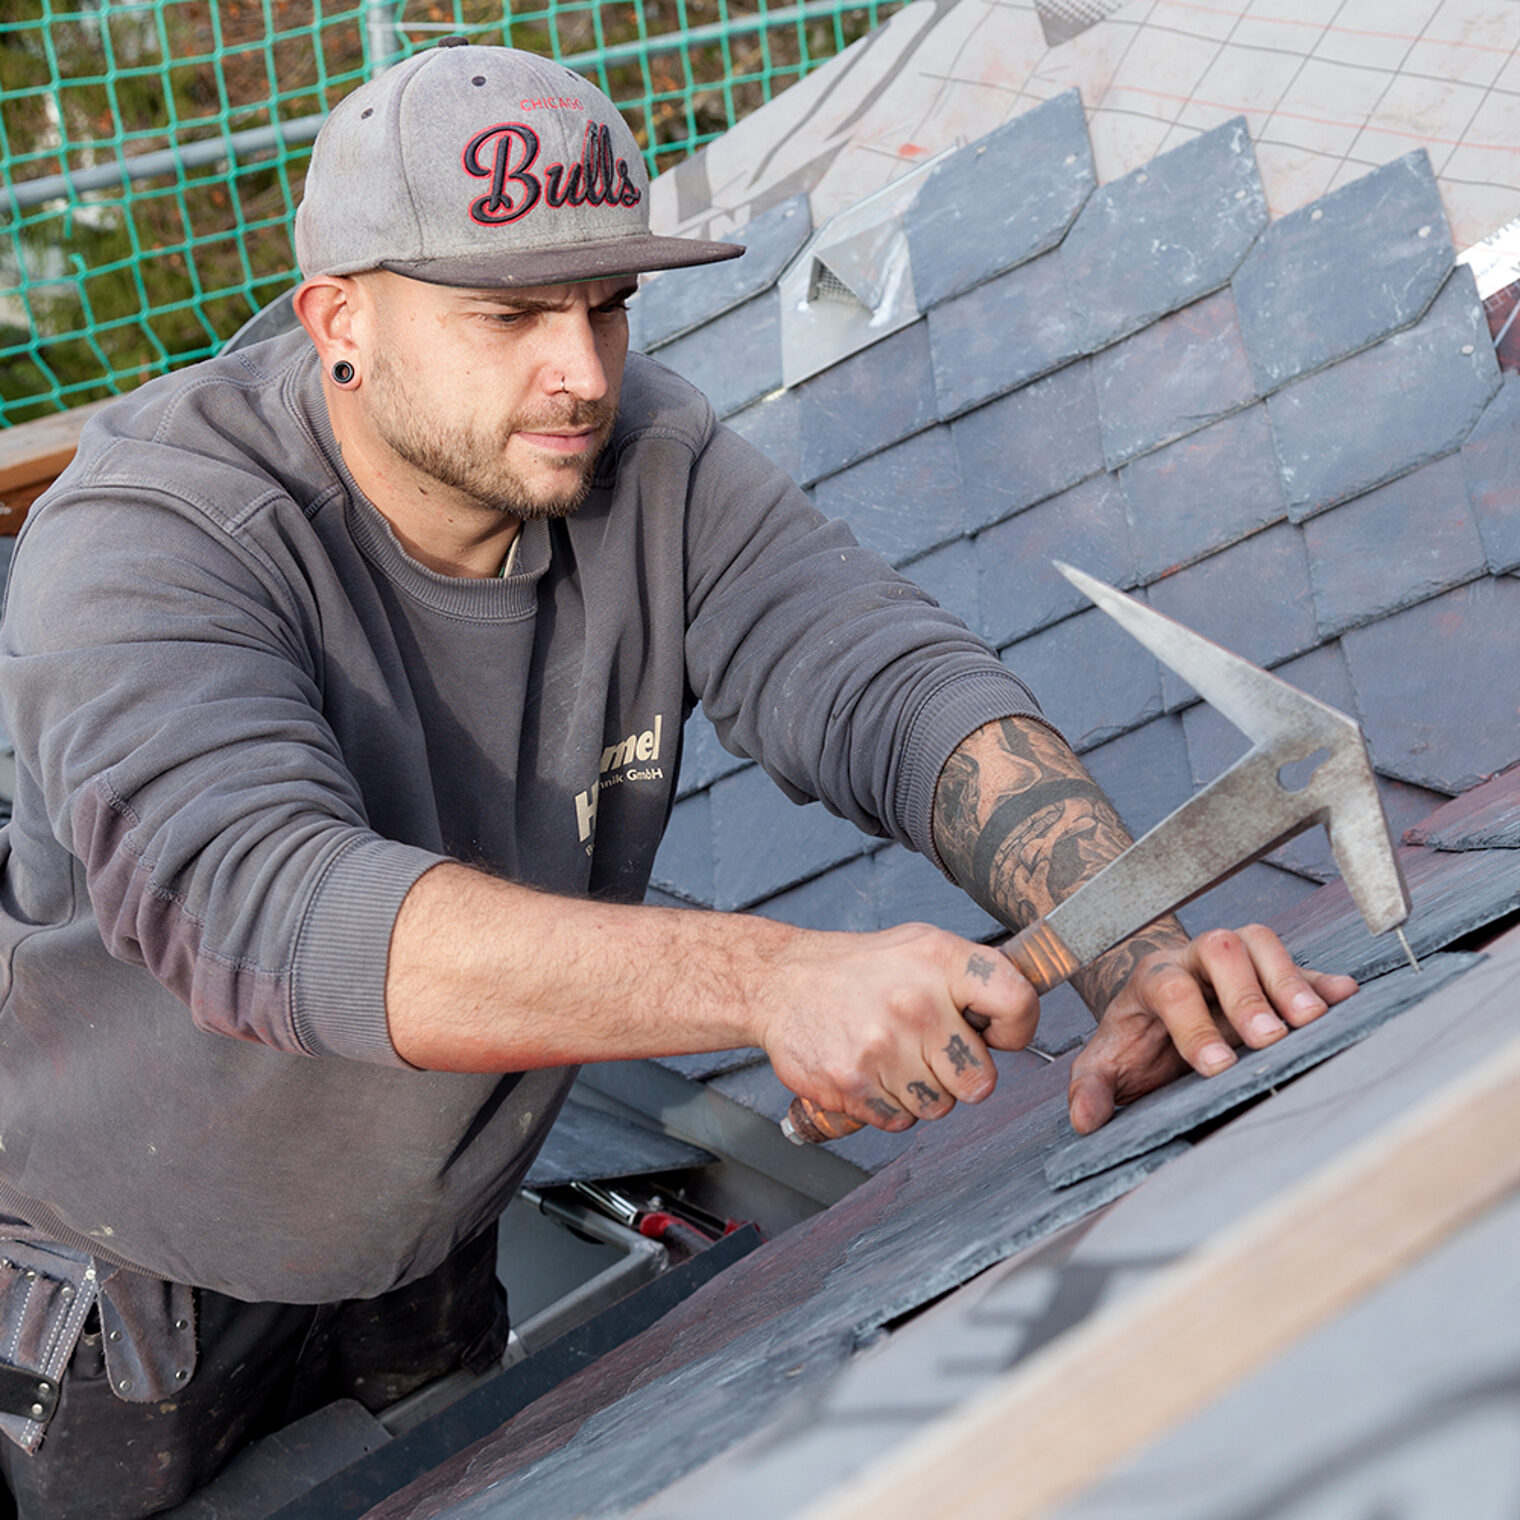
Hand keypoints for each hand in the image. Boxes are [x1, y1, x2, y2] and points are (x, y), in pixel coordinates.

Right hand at [757, 922, 1039, 1130]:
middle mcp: (915, 1002)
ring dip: (921, 1092)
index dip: (1018, 1028)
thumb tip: (1022, 1013)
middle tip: (929, 1048)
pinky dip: (888, 1104)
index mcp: (940, 960)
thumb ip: (973, 976)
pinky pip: (899, 1121)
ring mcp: (882, 1046)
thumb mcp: (922, 946)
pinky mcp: (851, 1082)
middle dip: (959, 1074)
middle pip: (980, 1080)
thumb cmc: (860, 969)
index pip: (1017, 1002)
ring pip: (938, 1107)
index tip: (999, 1032)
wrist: (782, 982)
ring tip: (892, 1054)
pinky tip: (869, 1069)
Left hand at [1066, 925, 1357, 1134]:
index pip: (1170, 988)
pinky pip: (1300, 966)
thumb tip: (1084, 1120)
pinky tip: (1345, 998)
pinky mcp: (1269, 974)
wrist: (1155, 1017)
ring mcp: (1234, 961)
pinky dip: (1322, 982)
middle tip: (1269, 1038)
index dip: (1193, 1024)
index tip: (1216, 1066)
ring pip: (1260, 943)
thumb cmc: (1134, 1042)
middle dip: (1245, 993)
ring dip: (1287, 979)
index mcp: (1151, 979)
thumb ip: (1091, 1087)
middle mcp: (1192, 959)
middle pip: (1220, 949)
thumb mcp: (1104, 1064)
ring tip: (1310, 1020)